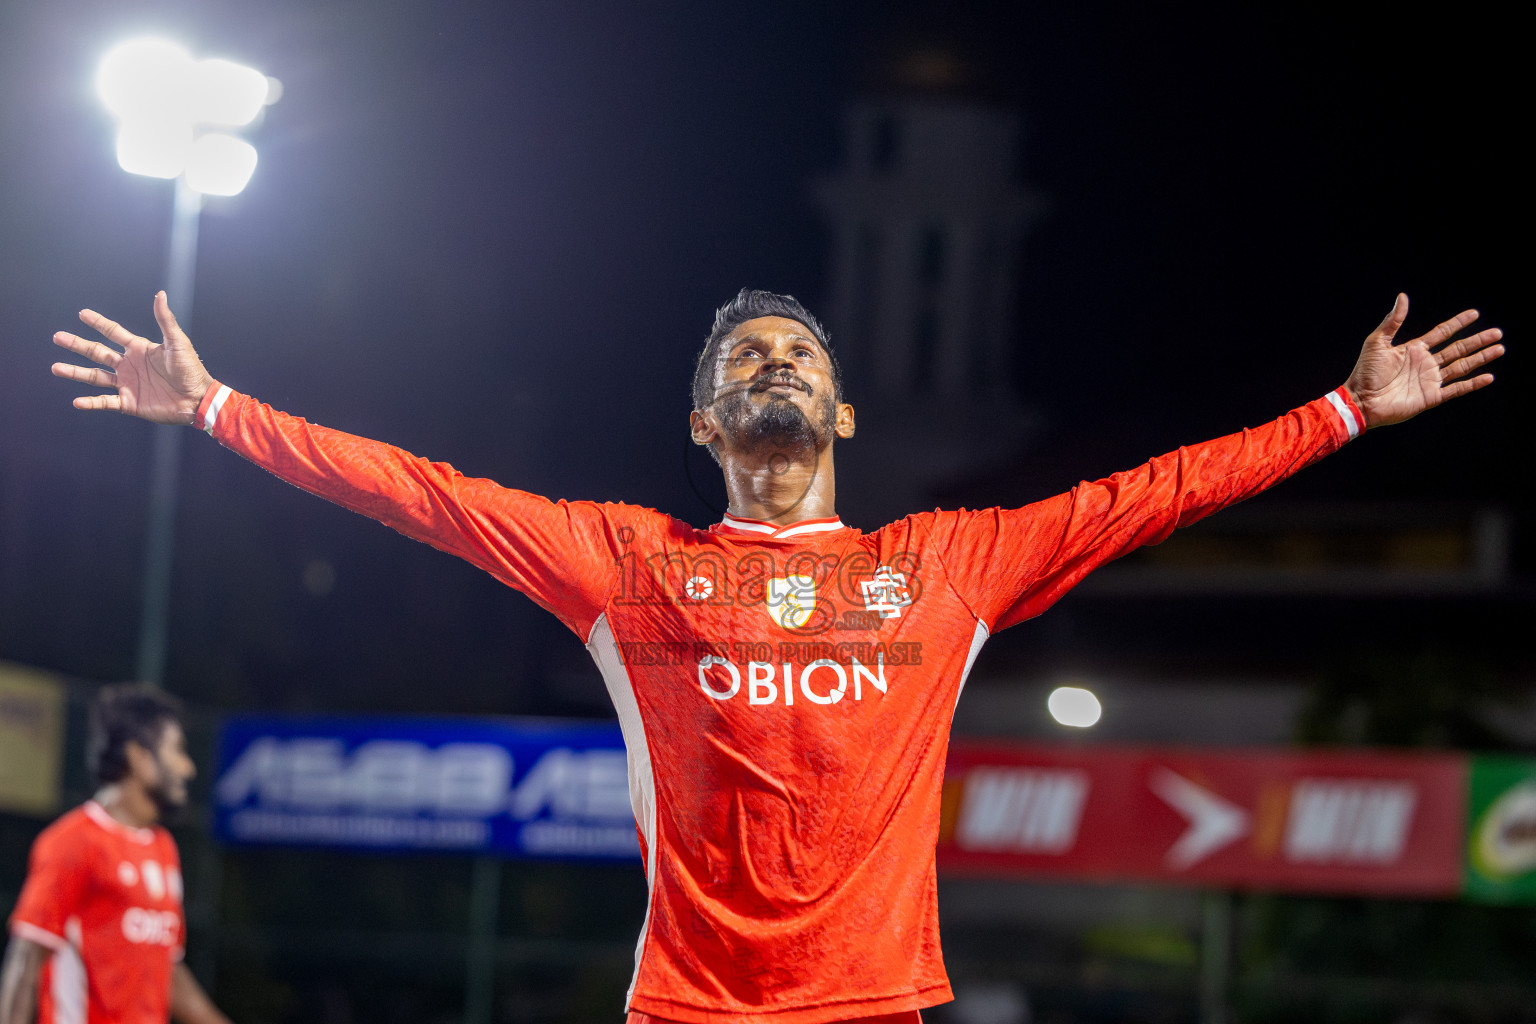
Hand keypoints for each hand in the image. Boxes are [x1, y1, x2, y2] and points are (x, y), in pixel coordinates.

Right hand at [52, 292, 213, 424]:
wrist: (197, 399)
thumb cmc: (191, 369)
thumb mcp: (177, 342)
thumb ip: (165, 320)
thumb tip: (160, 294)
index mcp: (138, 349)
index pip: (113, 332)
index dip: (98, 323)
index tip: (82, 313)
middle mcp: (129, 365)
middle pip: (97, 352)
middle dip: (77, 344)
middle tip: (58, 337)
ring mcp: (127, 383)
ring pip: (95, 376)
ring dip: (75, 372)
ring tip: (56, 368)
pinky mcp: (129, 402)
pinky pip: (105, 402)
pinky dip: (91, 402)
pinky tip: (77, 401)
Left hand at [1343, 294, 1503, 428]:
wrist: (1360, 400)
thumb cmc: (1364, 372)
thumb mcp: (1377, 342)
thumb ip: (1393, 321)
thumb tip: (1403, 297)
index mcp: (1414, 349)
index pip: (1442, 333)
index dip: (1458, 323)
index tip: (1475, 313)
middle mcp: (1425, 364)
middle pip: (1458, 349)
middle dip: (1478, 340)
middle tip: (1497, 333)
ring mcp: (1430, 380)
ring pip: (1462, 366)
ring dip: (1481, 358)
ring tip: (1499, 348)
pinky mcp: (1431, 397)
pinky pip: (1457, 389)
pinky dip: (1473, 383)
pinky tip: (1489, 376)